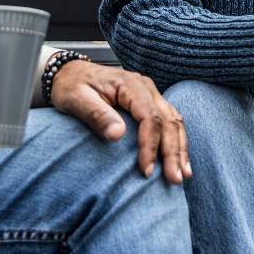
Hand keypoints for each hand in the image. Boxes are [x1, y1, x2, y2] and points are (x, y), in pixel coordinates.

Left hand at [49, 61, 190, 183]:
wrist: (70, 74)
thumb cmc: (72, 87)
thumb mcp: (77, 99)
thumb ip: (97, 115)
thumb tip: (118, 135)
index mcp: (130, 84)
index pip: (149, 117)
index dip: (150, 145)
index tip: (146, 170)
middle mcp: (146, 87)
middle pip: (168, 120)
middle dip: (173, 151)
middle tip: (174, 179)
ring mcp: (150, 95)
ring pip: (174, 122)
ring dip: (180, 149)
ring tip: (183, 174)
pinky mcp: (150, 103)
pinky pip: (169, 122)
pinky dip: (176, 142)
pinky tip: (179, 160)